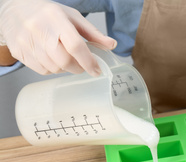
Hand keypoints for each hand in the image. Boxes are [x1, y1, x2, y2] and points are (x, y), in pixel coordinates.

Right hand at [0, 0, 116, 75]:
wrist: (15, 8)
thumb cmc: (48, 14)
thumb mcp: (72, 17)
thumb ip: (93, 33)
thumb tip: (112, 45)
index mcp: (56, 18)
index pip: (76, 45)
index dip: (88, 61)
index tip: (97, 70)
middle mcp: (39, 29)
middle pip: (64, 61)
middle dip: (78, 67)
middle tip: (82, 64)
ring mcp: (26, 41)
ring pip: (53, 68)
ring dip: (64, 68)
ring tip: (64, 57)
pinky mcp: (19, 51)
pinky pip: (41, 70)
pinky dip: (51, 69)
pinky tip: (51, 58)